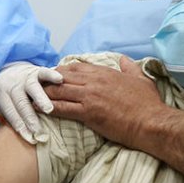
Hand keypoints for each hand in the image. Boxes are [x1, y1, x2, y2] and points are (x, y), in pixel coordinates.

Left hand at [0, 62, 62, 144]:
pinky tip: (60, 80)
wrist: (10, 71)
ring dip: (41, 99)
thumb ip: (5, 120)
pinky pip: (44, 72)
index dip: (19, 126)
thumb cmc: (9, 95)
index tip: (30, 138)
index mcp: (2, 95)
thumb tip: (12, 140)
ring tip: (49, 110)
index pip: (10, 112)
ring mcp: (25, 77)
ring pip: (33, 88)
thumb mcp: (2, 105)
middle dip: (30, 118)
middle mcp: (12, 85)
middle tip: (39, 131)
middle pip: (21, 102)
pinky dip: (52, 76)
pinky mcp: (36, 71)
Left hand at [43, 56, 163, 149]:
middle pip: (63, 77)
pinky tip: (38, 109)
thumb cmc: (149, 104)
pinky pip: (64, 108)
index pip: (76, 68)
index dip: (61, 71)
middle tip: (35, 85)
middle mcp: (95, 81)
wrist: (152, 123)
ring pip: (60, 91)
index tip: (52, 75)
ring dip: (44, 93)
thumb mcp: (141, 80)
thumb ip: (130, 68)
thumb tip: (124, 60)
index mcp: (106, 73)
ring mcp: (90, 96)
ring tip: (31, 95)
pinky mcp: (89, 113)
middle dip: (48, 81)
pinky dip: (49, 107)